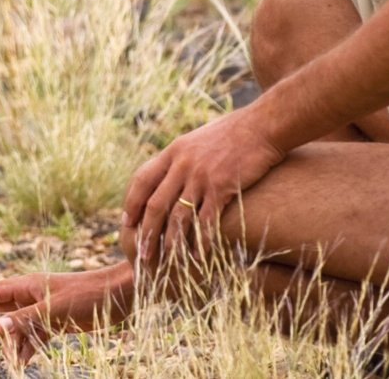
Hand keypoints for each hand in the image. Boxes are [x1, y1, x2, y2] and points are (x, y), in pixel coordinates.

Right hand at [0, 264, 134, 366]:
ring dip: (6, 344)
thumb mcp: (56, 308)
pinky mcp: (54, 324)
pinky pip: (31, 338)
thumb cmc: (90, 293)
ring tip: (5, 362)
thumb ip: (26, 319)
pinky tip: (19, 364)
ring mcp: (41, 311)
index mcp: (27, 285)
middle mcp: (29, 297)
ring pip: (12, 327)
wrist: (122, 296)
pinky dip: (24, 350)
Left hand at [122, 108, 286, 268]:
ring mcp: (201, 176)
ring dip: (170, 243)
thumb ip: (182, 157)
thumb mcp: (198, 140)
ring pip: (178, 217)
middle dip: (146, 232)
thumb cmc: (233, 133)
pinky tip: (198, 256)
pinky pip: (206, 220)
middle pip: (155, 204)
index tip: (126, 223)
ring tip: (166, 262)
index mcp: (173, 152)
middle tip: (140, 253)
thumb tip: (171, 174)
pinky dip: (200, 241)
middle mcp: (182, 164)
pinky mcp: (222, 187)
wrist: (262, 126)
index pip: (141, 180)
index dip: (131, 203)